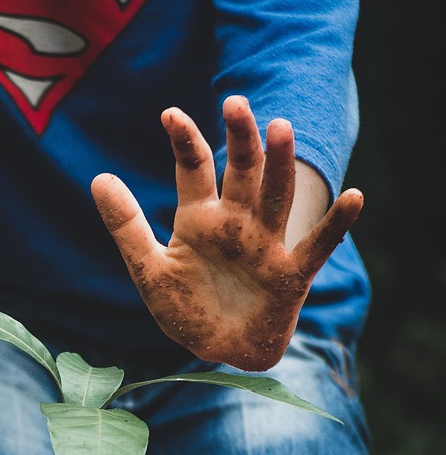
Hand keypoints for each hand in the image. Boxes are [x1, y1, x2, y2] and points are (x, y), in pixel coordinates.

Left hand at [90, 95, 362, 370]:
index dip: (184, 142)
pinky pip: (316, 247)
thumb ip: (126, 225)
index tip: (169, 115)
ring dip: (279, 164)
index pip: (193, 169)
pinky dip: (337, 225)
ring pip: (275, 196)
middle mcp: (236, 222)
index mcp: (200, 217)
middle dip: (239, 139)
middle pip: (241, 171)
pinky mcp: (290, 275)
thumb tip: (98, 177)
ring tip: (281, 128)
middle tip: (234, 103)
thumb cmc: (186, 308)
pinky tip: (355, 197)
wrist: (218, 351)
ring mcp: (265, 246)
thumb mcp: (148, 269)